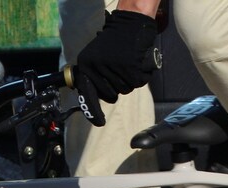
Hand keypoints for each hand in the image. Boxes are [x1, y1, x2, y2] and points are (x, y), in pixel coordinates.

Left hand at [73, 10, 158, 126]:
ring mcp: (114, 70)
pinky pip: (137, 83)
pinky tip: (137, 63)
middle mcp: (97, 69)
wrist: (129, 24)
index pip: (88, 95)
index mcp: (87, 66)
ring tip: (128, 63)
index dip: (93, 112)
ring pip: (124, 90)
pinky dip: (140, 76)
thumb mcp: (95, 56)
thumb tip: (93, 98)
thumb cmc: (114, 42)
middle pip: (110, 95)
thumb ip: (94, 75)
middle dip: (117, 87)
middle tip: (120, 70)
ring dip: (129, 81)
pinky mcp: (130, 70)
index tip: (99, 122)